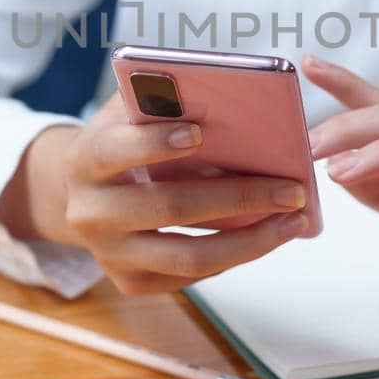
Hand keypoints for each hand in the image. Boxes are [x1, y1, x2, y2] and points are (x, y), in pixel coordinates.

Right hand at [12, 93, 311, 295]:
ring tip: (294, 220)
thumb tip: (224, 97)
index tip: (201, 132)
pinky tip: (268, 236)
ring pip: (189, 256)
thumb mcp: (129, 113)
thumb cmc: (123, 139)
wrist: (86, 192)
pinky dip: (235, 256)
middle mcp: (90, 212)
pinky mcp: (130, 281)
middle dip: (238, 196)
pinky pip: (192, 276)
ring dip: (250, 240)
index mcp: (85, 159)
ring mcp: (108, 254)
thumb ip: (160, 102)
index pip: (115, 150)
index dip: (156, 143)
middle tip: (291, 188)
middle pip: (169, 207)